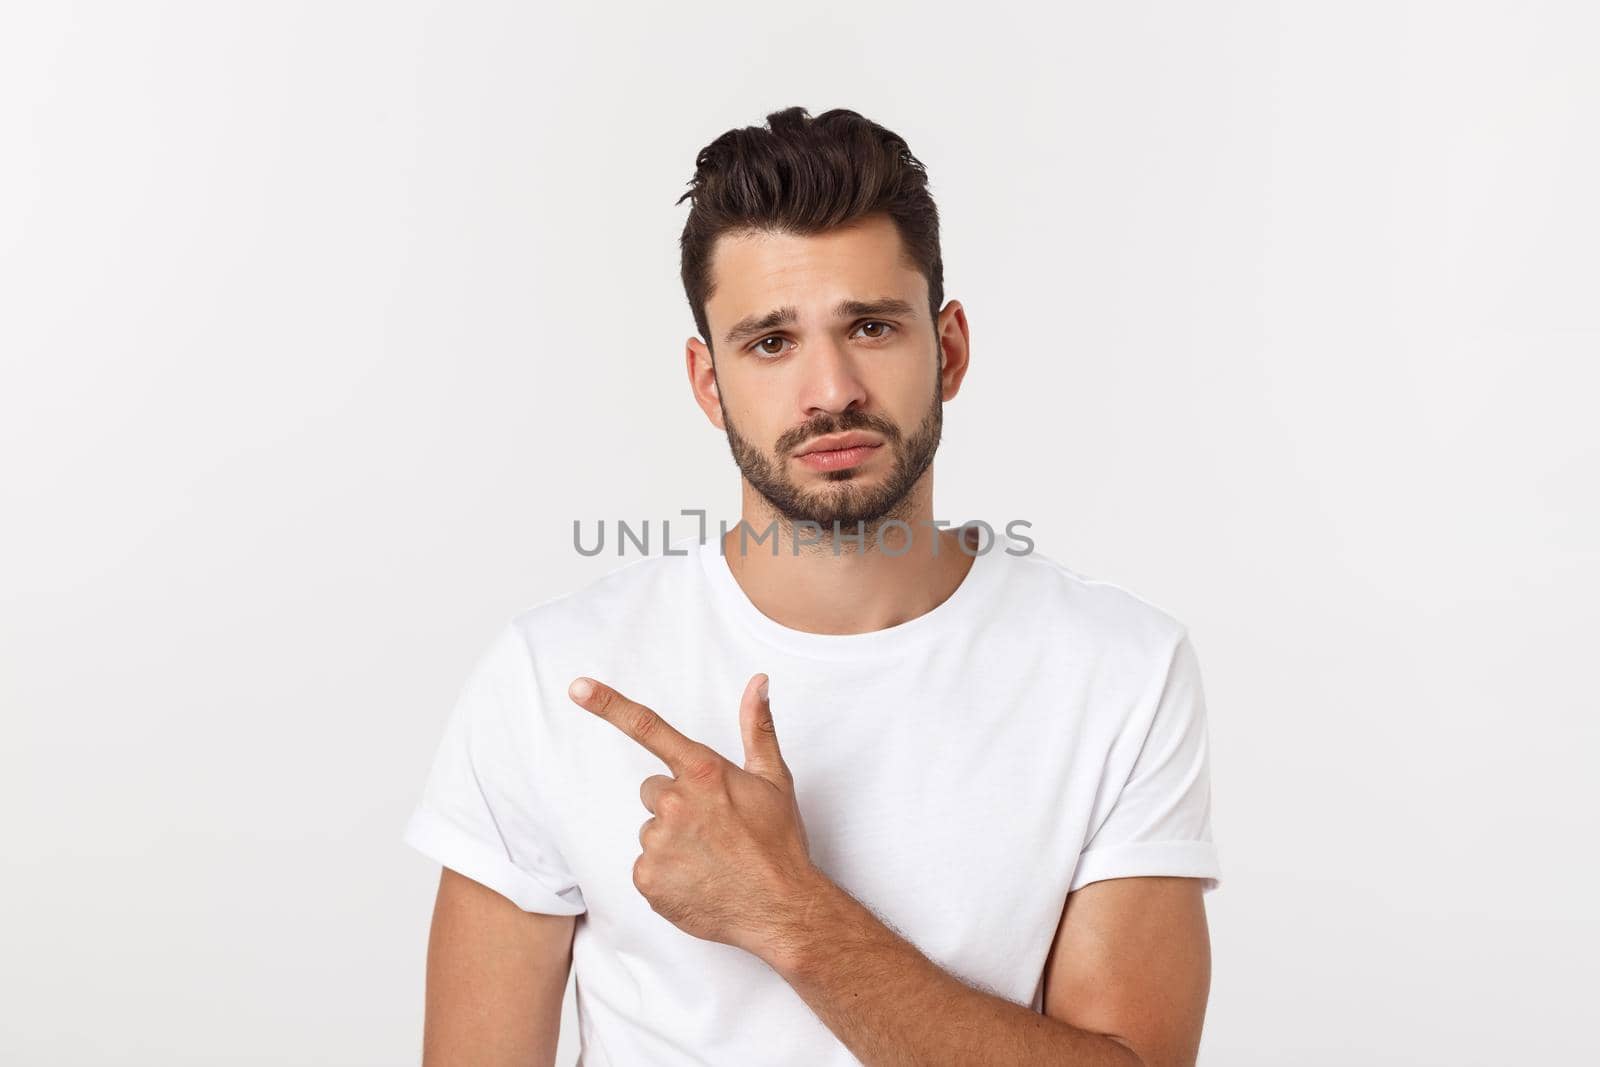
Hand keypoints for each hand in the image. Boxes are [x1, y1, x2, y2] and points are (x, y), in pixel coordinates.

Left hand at [567, 671, 821, 961]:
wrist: (779, 908)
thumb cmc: (778, 844)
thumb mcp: (774, 779)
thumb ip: (758, 726)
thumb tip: (759, 682)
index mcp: (704, 772)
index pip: (648, 728)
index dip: (608, 705)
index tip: (578, 688)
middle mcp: (675, 802)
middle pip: (654, 791)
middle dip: (677, 805)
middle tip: (713, 828)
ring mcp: (658, 843)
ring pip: (652, 831)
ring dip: (673, 841)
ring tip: (710, 858)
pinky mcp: (647, 879)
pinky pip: (646, 866)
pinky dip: (666, 873)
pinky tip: (697, 879)